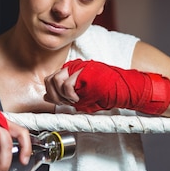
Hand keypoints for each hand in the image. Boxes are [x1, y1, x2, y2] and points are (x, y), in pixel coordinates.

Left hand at [49, 59, 169, 113]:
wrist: (122, 90)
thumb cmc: (105, 94)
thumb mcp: (81, 98)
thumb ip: (64, 95)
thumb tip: (47, 96)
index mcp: (71, 73)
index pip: (50, 80)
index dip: (52, 94)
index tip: (61, 103)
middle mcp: (72, 68)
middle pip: (50, 80)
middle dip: (55, 95)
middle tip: (67, 102)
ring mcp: (77, 67)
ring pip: (56, 80)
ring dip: (63, 95)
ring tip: (75, 100)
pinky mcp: (83, 70)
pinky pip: (67, 83)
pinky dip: (70, 95)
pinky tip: (78, 99)